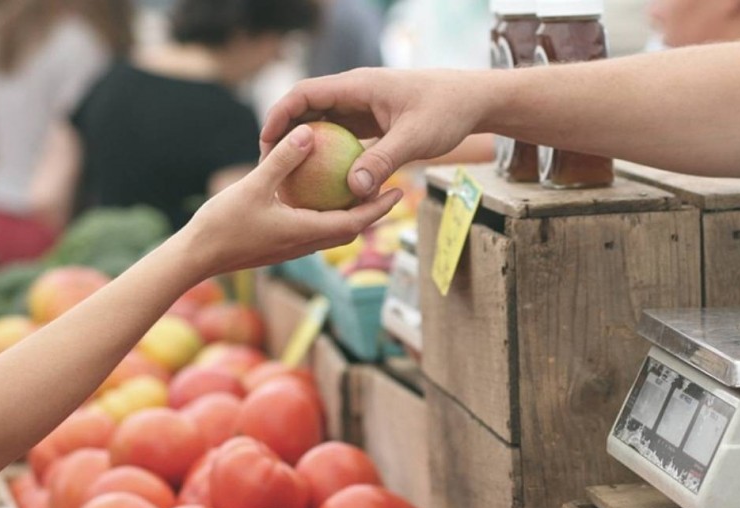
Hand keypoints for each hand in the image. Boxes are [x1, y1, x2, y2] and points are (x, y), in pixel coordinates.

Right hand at [181, 124, 402, 277]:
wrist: (195, 258)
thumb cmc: (222, 225)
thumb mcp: (253, 186)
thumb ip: (283, 160)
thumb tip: (309, 132)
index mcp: (305, 232)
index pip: (354, 223)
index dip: (379, 208)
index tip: (399, 191)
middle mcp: (303, 244)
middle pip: (349, 229)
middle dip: (372, 211)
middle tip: (389, 188)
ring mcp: (290, 247)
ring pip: (330, 231)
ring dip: (349, 214)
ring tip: (359, 190)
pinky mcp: (278, 245)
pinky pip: (311, 229)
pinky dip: (324, 214)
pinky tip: (317, 195)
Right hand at [261, 68, 487, 199]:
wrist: (473, 101)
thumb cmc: (447, 111)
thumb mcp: (415, 138)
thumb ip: (383, 161)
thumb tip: (353, 189)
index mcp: (358, 86)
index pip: (305, 94)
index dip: (280, 115)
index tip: (265, 142)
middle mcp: (355, 93)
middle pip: (307, 109)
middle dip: (285, 134)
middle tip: (269, 166)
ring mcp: (362, 107)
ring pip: (322, 124)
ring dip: (305, 146)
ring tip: (288, 176)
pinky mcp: (371, 122)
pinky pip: (341, 137)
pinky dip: (328, 155)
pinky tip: (322, 182)